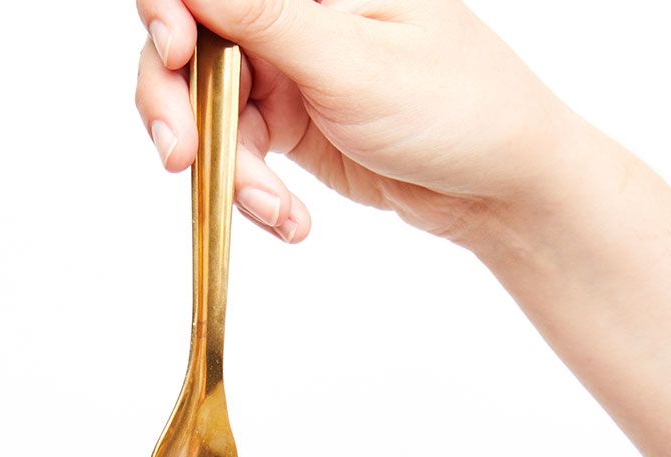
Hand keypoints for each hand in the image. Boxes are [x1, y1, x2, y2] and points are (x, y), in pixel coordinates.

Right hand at [133, 0, 577, 244]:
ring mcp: (290, 69)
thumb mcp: (353, 62)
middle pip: (191, 44)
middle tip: (183, 157)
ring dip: (231, 170)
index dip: (170, 11)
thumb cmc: (457, 108)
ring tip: (274, 212)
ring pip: (211, 109)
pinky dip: (257, 194)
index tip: (174, 52)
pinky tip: (292, 221)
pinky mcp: (294, 125)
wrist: (501, 188)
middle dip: (180, 106)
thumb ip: (264, 15)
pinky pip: (244, 155)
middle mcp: (295, 13)